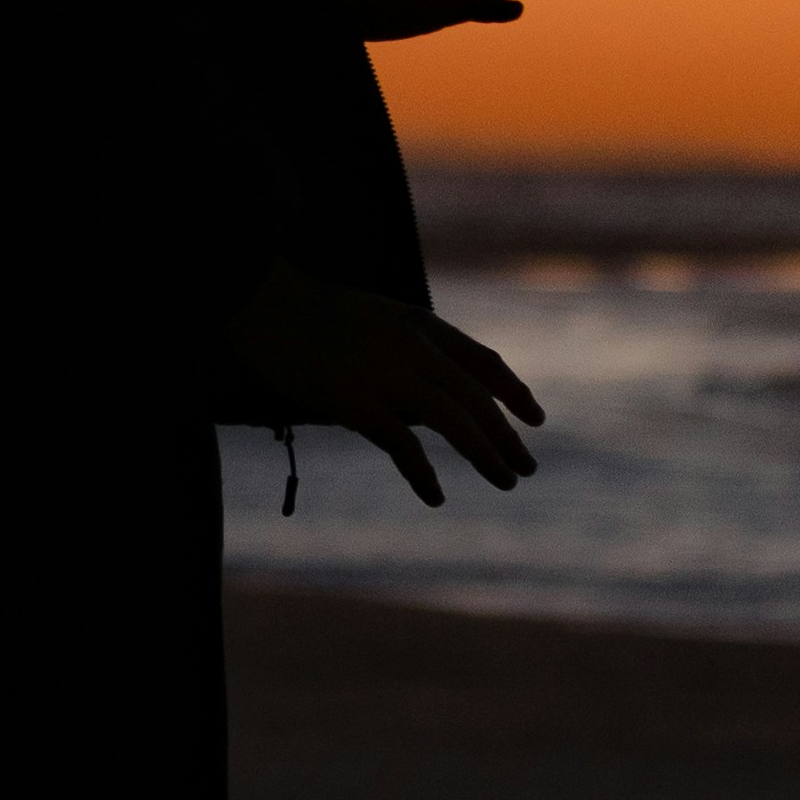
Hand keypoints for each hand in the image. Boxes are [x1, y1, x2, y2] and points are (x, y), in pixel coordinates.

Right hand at [222, 270, 544, 498]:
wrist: (264, 304)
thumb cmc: (314, 314)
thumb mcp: (378, 317)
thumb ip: (412, 347)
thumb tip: (438, 389)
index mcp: (421, 325)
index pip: (484, 362)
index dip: (515, 392)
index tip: (536, 418)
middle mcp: (413, 347)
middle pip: (477, 398)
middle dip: (507, 436)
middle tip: (527, 468)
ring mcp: (386, 373)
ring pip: (454, 420)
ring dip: (486, 455)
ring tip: (505, 481)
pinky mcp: (355, 400)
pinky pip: (401, 444)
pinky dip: (422, 473)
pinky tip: (435, 495)